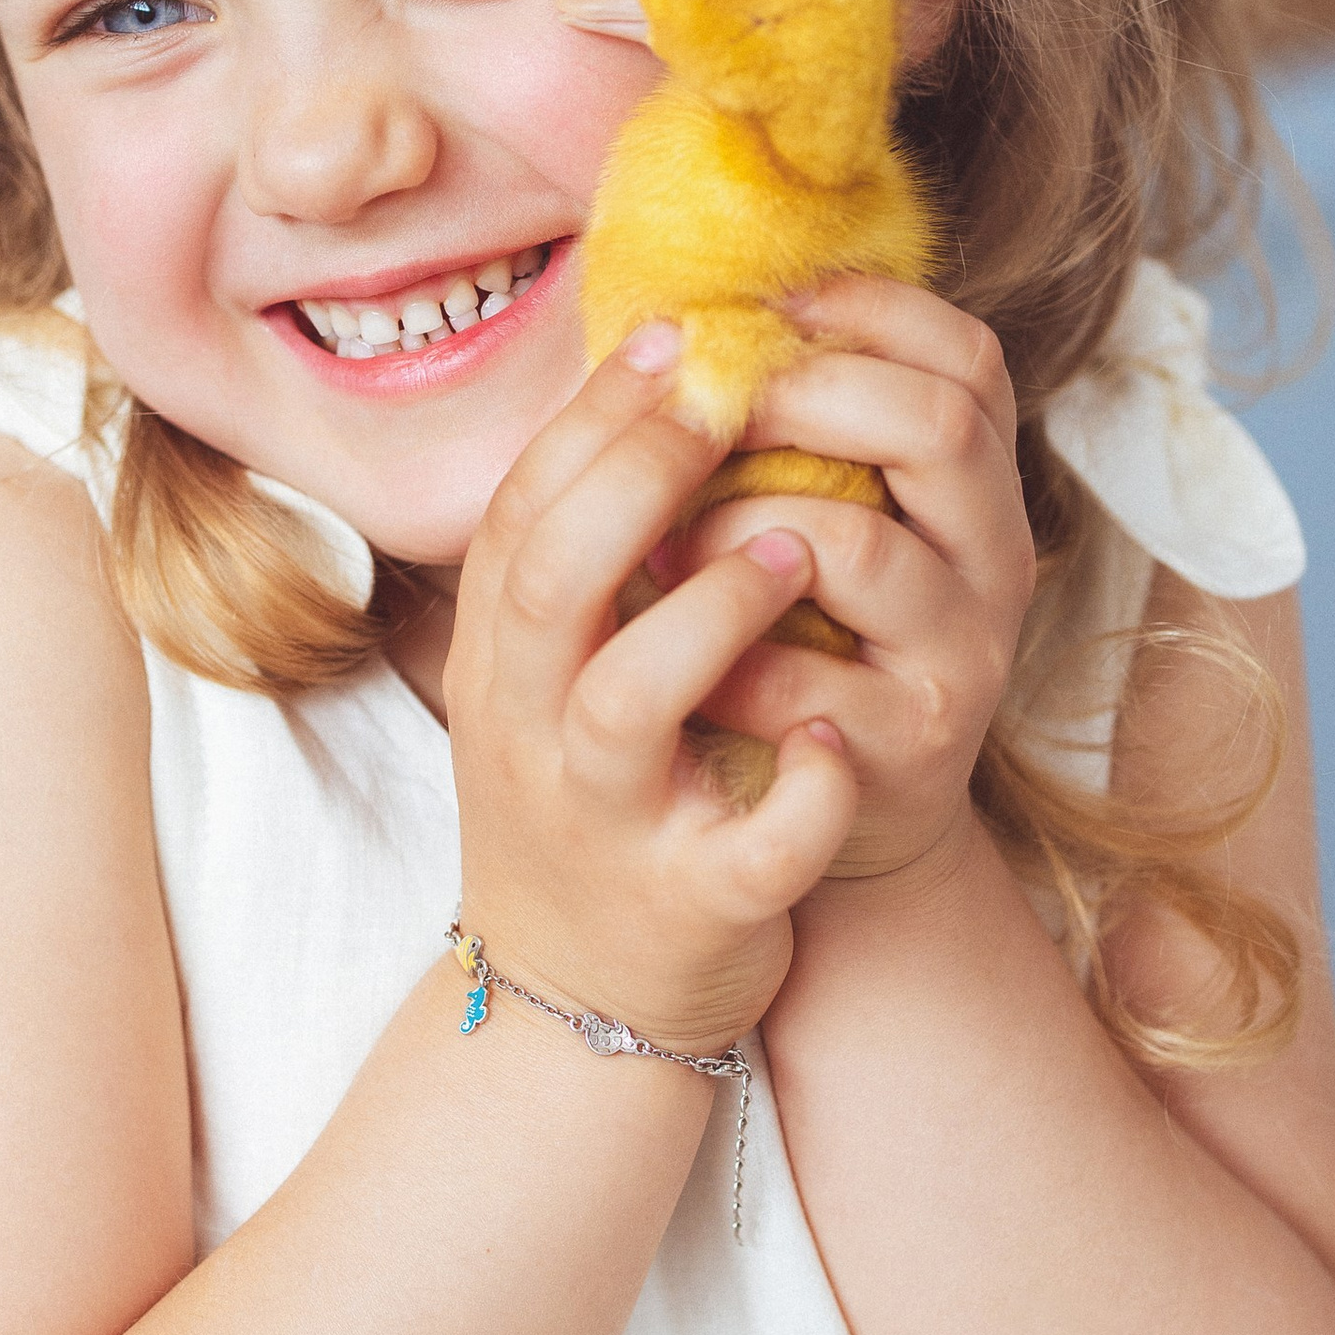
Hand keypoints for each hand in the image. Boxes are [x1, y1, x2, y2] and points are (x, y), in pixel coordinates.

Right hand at [444, 326, 864, 1052]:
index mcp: (500, 659)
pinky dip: (797, 790)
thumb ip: (586, 552)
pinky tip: (834, 735)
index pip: (524, 508)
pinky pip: (746, 846)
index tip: (681, 333)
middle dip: (640, 473)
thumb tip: (662, 386)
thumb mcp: (547, 671)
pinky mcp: (688, 904)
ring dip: (710, 612)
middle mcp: (529, 731)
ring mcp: (602, 821)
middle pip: (554, 578)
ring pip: (625, 700)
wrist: (571, 1001)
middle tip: (734, 395)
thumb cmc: (585, 797)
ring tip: (793, 545)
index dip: (597, 415)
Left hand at [663, 279, 1038, 888]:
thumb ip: (792, 422)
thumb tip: (690, 305)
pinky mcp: (906, 750)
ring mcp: (961, 656)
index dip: (863, 309)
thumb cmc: (799, 633)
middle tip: (699, 411)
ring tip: (664, 545)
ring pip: (855, 545)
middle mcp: (997, 560)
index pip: (967, 357)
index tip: (759, 308)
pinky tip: (673, 647)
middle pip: (933, 424)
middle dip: (794, 394)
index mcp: (979, 483)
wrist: (833, 817)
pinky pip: (799, 676)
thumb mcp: (824, 512)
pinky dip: (718, 652)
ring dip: (733, 526)